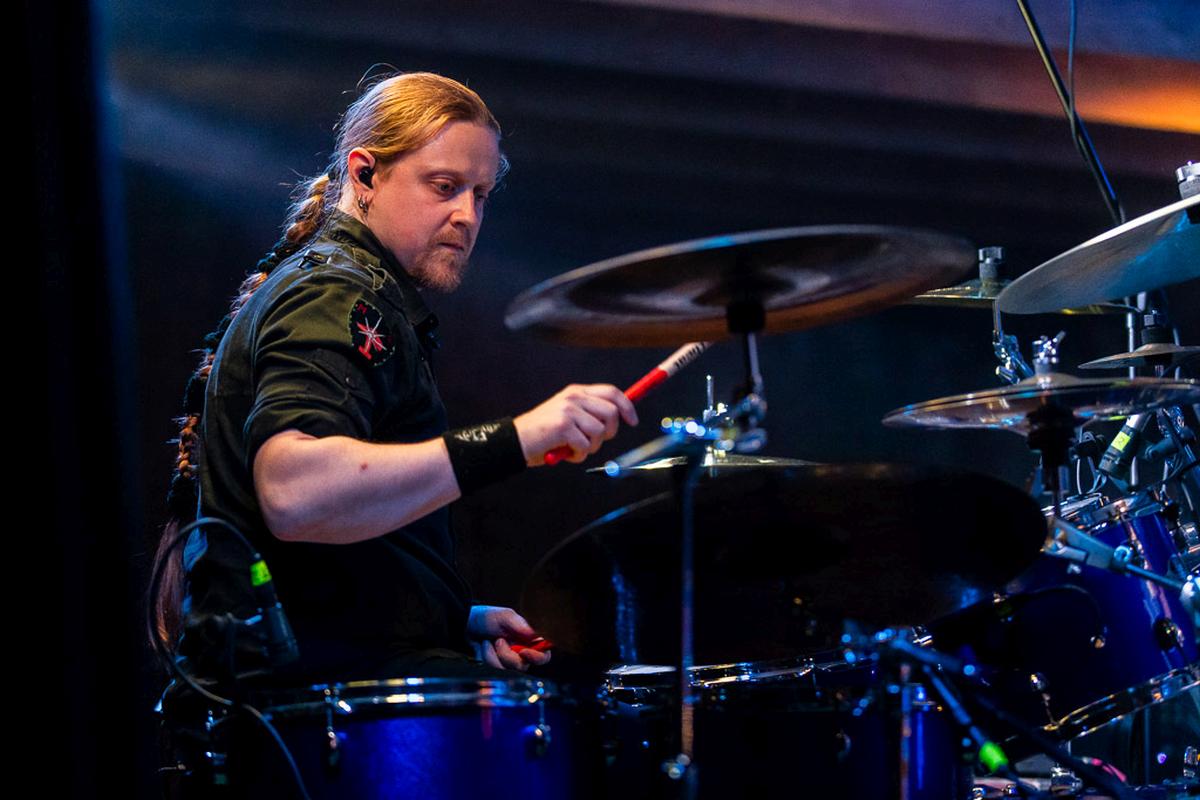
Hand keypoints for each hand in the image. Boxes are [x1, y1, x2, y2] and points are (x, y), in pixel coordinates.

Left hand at [467, 605, 551, 670]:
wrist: (465, 624)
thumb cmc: (487, 617)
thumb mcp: (504, 616)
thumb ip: (520, 625)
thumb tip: (535, 635)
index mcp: (527, 640)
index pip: (543, 655)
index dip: (537, 657)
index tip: (523, 652)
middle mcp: (519, 653)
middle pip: (522, 666)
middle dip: (507, 655)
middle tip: (498, 641)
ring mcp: (506, 662)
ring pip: (505, 670)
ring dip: (492, 655)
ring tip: (486, 642)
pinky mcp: (494, 667)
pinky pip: (492, 671)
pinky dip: (484, 658)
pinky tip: (481, 648)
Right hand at [514, 384, 637, 465]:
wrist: (514, 442)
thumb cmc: (544, 434)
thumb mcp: (568, 416)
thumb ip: (589, 414)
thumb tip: (618, 418)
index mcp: (576, 391)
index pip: (611, 392)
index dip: (627, 406)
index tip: (633, 421)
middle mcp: (573, 397)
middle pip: (612, 412)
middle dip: (609, 432)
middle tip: (593, 442)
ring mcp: (568, 410)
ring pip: (600, 432)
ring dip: (590, 447)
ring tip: (573, 448)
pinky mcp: (562, 426)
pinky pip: (586, 445)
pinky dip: (578, 455)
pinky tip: (565, 453)